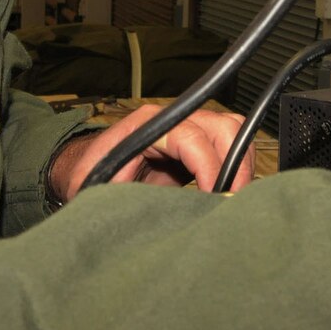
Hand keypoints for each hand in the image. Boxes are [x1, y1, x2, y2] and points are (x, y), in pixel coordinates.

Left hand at [48, 104, 253, 202]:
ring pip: (233, 131)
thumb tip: (153, 210)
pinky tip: (230, 193)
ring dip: (241, 164)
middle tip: (232, 201)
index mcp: (146, 126)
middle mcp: (172, 119)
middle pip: (222, 126)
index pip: (191, 137)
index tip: (214, 197)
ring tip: (233, 199)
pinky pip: (231, 144)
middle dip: (234, 164)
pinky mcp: (198, 143)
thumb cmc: (89, 177)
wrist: (90, 170)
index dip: (208, 167)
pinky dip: (238, 166)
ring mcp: (188, 128)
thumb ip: (121, 193)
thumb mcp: (96, 187)